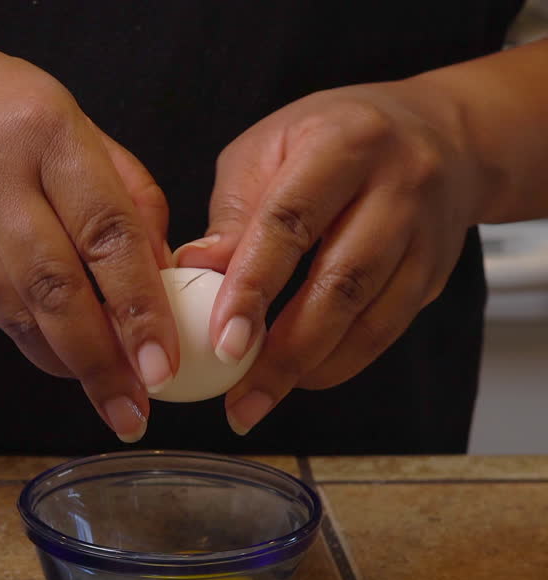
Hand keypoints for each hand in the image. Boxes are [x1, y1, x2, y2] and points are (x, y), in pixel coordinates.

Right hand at [0, 28, 177, 441]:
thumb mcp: (61, 110)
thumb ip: (120, 184)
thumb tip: (160, 264)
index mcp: (46, 131)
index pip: (107, 231)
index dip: (140, 306)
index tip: (163, 360)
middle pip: (56, 288)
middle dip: (101, 359)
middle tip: (134, 407)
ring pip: (17, 310)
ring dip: (66, 363)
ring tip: (108, 399)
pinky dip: (28, 338)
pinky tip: (58, 358)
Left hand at [173, 80, 486, 434]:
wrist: (436, 131)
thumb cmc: (331, 136)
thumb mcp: (269, 148)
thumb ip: (234, 211)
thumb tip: (192, 270)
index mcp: (343, 143)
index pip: (289, 223)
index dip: (252, 288)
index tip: (221, 341)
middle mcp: (396, 186)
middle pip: (340, 282)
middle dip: (284, 350)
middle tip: (238, 394)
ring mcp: (424, 233)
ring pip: (371, 315)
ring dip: (310, 366)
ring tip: (258, 398)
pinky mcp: (435, 272)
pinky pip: (388, 329)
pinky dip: (341, 361)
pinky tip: (300, 377)